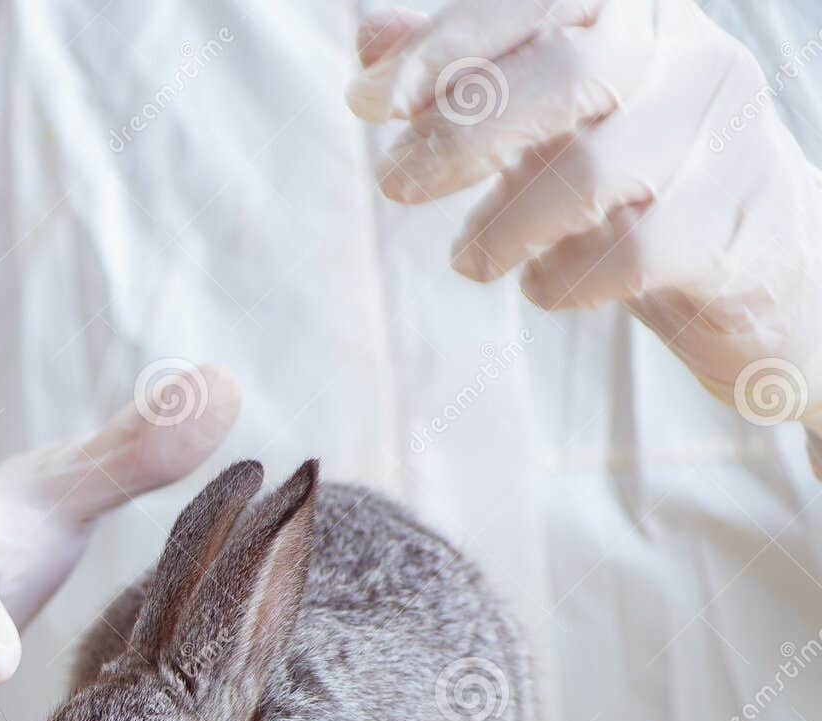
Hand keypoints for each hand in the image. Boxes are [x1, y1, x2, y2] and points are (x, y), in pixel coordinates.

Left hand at [348, 0, 821, 429]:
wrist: (760, 260)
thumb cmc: (632, 172)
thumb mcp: (545, 112)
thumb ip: (465, 69)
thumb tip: (368, 33)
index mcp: (639, 12)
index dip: (444, 45)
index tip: (369, 103)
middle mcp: (692, 58)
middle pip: (567, 74)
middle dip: (461, 134)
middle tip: (394, 184)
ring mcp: (724, 142)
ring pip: (592, 174)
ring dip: (500, 227)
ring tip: (468, 258)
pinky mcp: (735, 230)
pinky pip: (629, 255)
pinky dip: (561, 279)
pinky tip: (541, 285)